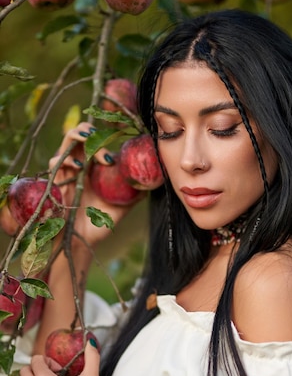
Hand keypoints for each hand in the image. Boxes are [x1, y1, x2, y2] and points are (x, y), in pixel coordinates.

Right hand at [50, 121, 147, 246]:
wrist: (81, 242)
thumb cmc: (98, 225)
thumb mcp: (121, 207)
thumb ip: (134, 194)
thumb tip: (152, 184)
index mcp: (92, 168)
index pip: (95, 140)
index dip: (105, 135)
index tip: (119, 144)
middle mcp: (78, 166)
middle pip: (81, 134)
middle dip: (93, 133)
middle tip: (105, 151)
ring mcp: (66, 172)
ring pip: (67, 141)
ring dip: (81, 138)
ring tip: (93, 151)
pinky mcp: (55, 182)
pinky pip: (55, 162)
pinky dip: (67, 159)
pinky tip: (80, 167)